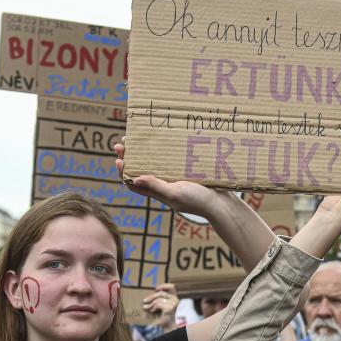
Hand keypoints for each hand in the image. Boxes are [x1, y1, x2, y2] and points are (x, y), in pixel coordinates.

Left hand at [115, 138, 235, 217]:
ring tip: (137, 137)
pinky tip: (160, 141)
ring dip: (143, 151)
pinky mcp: (185, 171)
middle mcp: (163, 185)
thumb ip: (156, 187)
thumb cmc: (197, 201)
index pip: (132, 183)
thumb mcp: (174, 194)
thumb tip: (134, 178)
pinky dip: (162, 151)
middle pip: (140, 169)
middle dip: (130, 156)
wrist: (221, 203)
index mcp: (157, 192)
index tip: (119, 159)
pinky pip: (169, 160)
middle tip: (124, 142)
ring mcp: (174, 177)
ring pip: (153, 163)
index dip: (122, 172)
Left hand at [142, 282, 178, 328]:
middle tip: (144, 301)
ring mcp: (173, 304)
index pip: (171, 287)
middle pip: (161, 293)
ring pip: (158, 299)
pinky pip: (158, 304)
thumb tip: (150, 296)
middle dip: (151, 297)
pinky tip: (151, 312)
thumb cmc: (164, 318)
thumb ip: (160, 300)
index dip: (163, 286)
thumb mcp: (161, 307)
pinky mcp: (169, 308)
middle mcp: (175, 300)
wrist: (168, 328)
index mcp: (174, 298)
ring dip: (150, 304)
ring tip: (146, 308)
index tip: (156, 289)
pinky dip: (152, 308)